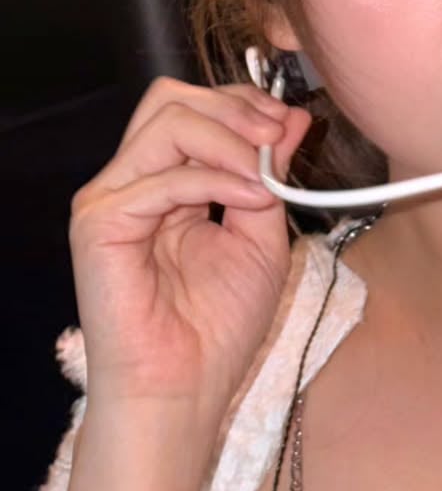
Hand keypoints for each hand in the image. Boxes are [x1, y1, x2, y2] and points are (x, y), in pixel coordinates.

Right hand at [68, 75, 313, 444]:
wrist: (183, 390)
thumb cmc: (216, 329)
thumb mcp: (262, 238)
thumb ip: (269, 178)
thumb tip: (292, 121)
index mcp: (166, 183)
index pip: (192, 109)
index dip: (242, 104)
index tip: (289, 124)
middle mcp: (133, 183)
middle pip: (170, 99)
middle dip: (234, 108)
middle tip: (277, 136)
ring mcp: (111, 199)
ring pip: (165, 122)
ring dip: (229, 140)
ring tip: (264, 176)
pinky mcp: (99, 223)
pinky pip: (160, 178)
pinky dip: (213, 181)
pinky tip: (250, 201)